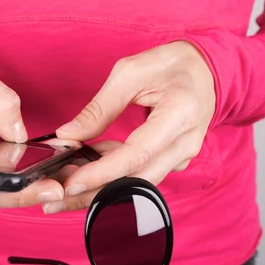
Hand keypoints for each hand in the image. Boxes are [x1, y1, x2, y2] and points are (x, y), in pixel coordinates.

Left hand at [45, 41, 215, 212]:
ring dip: (101, 188)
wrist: (207, 69)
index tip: (70, 183)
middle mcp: (186, 143)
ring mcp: (183, 156)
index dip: (102, 173)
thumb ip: (99, 108)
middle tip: (56, 199)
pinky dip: (114, 175)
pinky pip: (142, 174)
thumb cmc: (171, 64)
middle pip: (137, 182)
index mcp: (179, 115)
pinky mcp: (175, 160)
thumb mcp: (130, 73)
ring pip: (138, 184)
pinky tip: (89, 168)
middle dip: (94, 194)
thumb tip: (67, 135)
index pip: (136, 155)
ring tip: (65, 186)